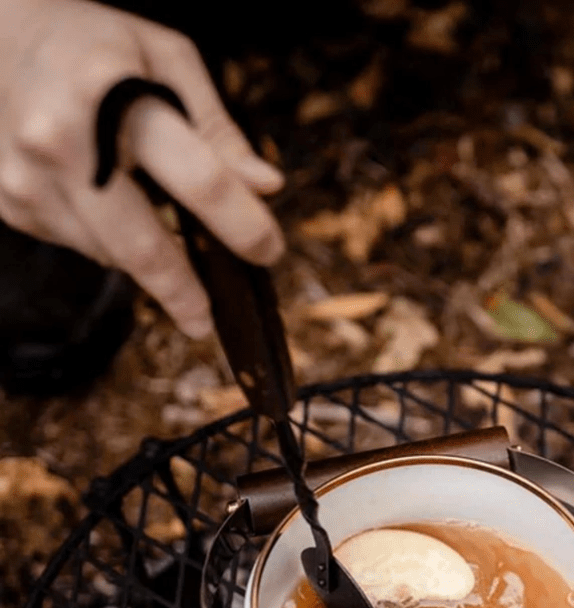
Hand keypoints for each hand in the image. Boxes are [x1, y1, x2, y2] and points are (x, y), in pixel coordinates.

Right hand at [0, 0, 285, 337]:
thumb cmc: (90, 41)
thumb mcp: (163, 56)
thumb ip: (217, 128)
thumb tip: (267, 187)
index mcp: (110, 94)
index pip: (198, 179)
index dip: (243, 224)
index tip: (269, 252)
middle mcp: (62, 141)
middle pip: (142, 246)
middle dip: (183, 292)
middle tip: (206, 321)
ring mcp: (28, 177)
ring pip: (110, 254)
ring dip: (146, 259)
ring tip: (156, 223)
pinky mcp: (11, 202)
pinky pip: (78, 243)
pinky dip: (106, 238)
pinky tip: (104, 199)